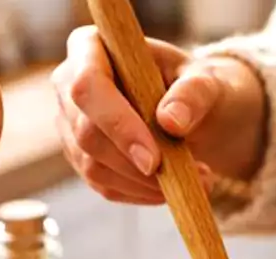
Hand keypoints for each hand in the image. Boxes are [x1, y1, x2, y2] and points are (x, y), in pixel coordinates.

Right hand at [51, 26, 267, 204]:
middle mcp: (69, 85)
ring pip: (94, 167)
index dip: (118, 125)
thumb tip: (170, 121)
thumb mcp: (205, 81)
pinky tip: (172, 186)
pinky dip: (142, 193)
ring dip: (146, 183)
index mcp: (91, 48)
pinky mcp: (82, 158)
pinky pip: (104, 186)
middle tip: (190, 177)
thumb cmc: (193, 87)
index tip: (154, 159)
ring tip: (195, 179)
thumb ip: (193, 94)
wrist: (189, 111)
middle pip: (86, 133)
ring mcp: (70, 125)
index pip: (88, 86)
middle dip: (135, 164)